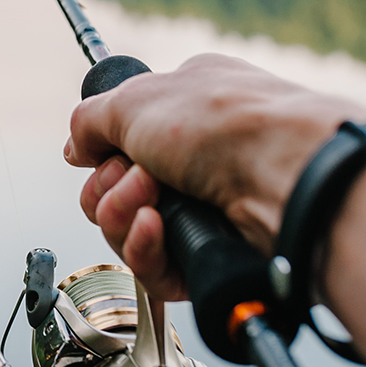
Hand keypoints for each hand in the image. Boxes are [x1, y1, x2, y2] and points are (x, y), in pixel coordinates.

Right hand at [64, 53, 365, 299]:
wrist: (289, 175)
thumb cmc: (227, 123)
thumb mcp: (135, 98)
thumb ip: (89, 120)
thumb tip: (76, 149)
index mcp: (186, 106)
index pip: (120, 139)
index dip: (103, 151)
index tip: (102, 152)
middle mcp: (196, 157)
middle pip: (114, 189)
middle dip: (109, 186)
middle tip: (136, 176)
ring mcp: (206, 207)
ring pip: (128, 230)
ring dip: (122, 214)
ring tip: (151, 200)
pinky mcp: (211, 255)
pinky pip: (152, 268)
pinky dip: (144, 248)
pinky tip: (156, 228)